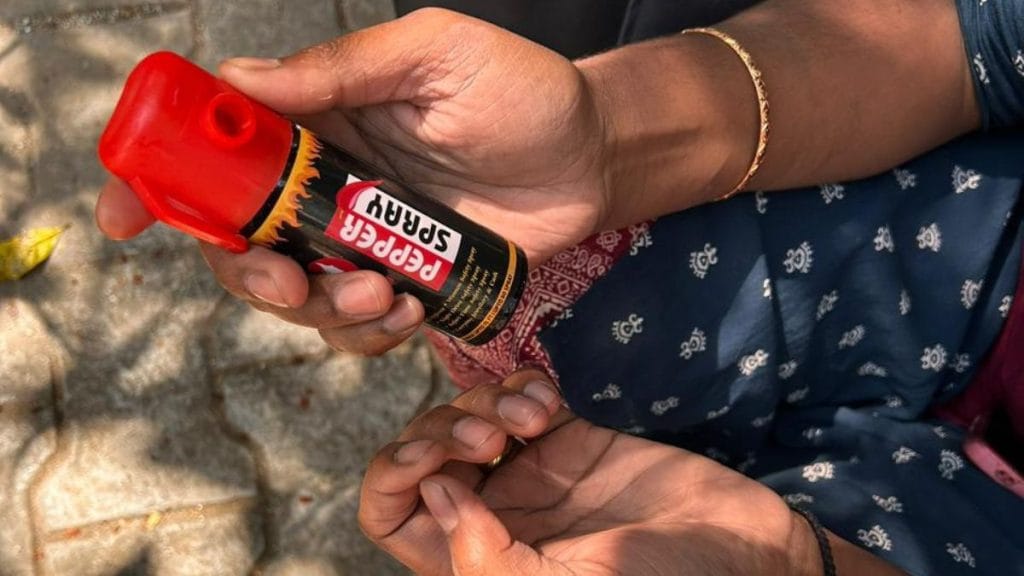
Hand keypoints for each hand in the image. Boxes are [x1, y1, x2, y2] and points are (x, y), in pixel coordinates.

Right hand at [97, 8, 613, 354]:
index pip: (219, 154)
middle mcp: (328, 188)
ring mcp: (364, 242)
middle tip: (291, 281)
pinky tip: (406, 308)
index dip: (162, 184)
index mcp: (319, 124)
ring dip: (319, 309)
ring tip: (382, 291)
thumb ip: (342, 70)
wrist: (595, 159)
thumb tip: (239, 82)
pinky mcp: (405, 285)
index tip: (125, 218)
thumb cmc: (524, 93)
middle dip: (247, 273)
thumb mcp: (435, 57)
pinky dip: (365, 332)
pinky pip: (355, 329)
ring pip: (294, 295)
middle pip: (238, 242)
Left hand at [358, 370, 823, 575]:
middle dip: (438, 432)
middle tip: (489, 437)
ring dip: (483, 404)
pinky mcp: (567, 435)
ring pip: (463, 414)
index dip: (392, 480)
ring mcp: (529, 470)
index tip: (436, 462)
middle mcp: (493, 514)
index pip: (390, 515)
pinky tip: (549, 405)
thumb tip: (434, 493)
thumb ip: (487, 559)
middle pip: (421, 453)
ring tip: (531, 419)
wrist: (742, 546)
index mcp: (478, 560)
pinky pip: (516, 392)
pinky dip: (519, 388)